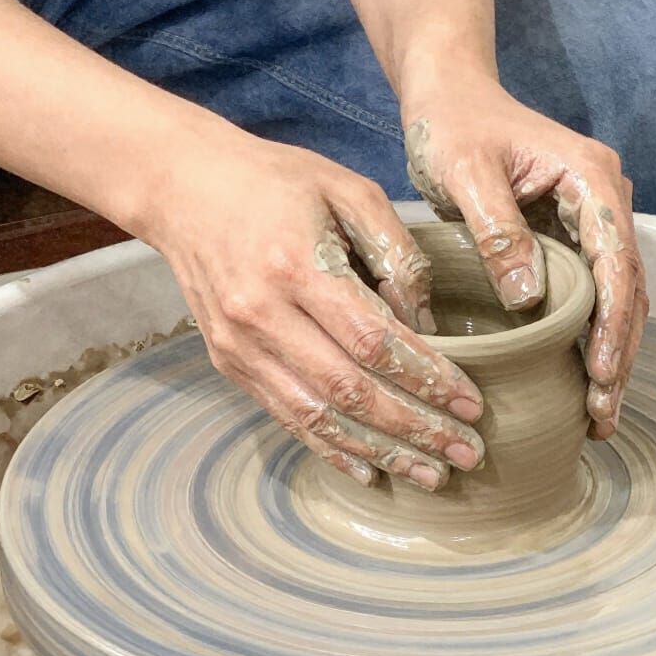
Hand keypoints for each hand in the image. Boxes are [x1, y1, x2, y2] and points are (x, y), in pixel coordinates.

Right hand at [144, 124, 484, 490]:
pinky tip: (371, 469)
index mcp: (297, 266)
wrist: (184, 187)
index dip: (427, 379)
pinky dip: (331, 448)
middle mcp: (262, 315)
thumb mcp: (347, 189)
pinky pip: (286, 417)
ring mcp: (240, 346)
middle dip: (416, 428)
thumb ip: (395, 250)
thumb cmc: (275, 181)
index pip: (375, 341)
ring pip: (319, 416)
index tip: (471, 404)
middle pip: (351, 391)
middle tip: (467, 453)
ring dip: (381, 451)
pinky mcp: (229, 362)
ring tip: (431, 475)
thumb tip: (427, 322)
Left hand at [401, 76, 647, 438]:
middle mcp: (604, 199)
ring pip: (617, 297)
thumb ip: (498, 232)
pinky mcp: (570, 235)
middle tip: (603, 416)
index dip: (611, 324)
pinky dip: (591, 337)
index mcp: (589, 178)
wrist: (450, 95)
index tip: (600, 375)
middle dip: (618, 355)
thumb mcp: (467, 173)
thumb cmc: (454, 126)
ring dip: (611, 355)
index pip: (616, 260)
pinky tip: (582, 379)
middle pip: (628, 288)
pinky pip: (592, 292)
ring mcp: (591, 218)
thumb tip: (530, 299)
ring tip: (600, 415)